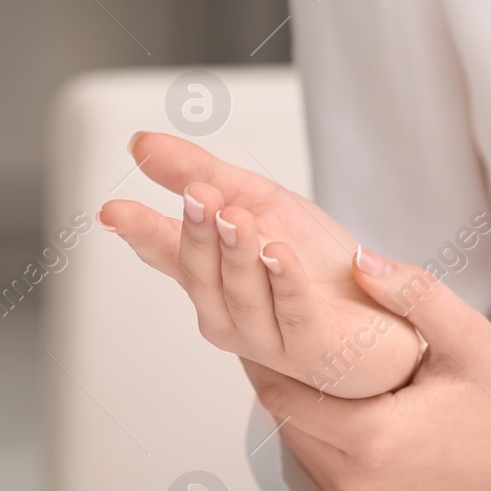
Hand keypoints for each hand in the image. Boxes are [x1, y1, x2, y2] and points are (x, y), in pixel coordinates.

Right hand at [99, 133, 421, 398]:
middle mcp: (229, 310)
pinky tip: (279, 254)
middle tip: (198, 195)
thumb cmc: (314, 267)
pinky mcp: (311, 347)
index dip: (139, 231)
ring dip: (237, 253)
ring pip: (241, 294)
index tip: (112, 211)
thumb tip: (142, 143)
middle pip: (201, 272)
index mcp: (212, 273)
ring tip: (236, 216)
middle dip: (197, 233)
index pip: (166, 251)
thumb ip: (200, 172)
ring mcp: (266, 336)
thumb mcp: (257, 200)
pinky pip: (293, 313)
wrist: (378, 317)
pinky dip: (284, 282)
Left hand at [243, 247, 490, 490]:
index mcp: (371, 439)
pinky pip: (314, 457)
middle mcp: (353, 478)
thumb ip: (410, 291)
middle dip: (275, 367)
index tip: (263, 309)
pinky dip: (312, 422)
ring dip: (291, 395)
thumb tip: (358, 258)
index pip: (282, 390)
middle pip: (279, 414)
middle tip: (272, 319)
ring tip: (296, 347)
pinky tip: (327, 386)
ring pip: (292, 437)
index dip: (266, 347)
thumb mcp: (465, 335)